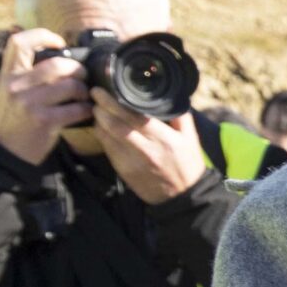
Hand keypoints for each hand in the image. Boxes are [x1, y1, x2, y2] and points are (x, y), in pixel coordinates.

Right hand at [0, 29, 92, 165]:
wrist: (6, 152)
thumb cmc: (13, 119)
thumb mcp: (8, 91)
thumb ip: (24, 73)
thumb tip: (50, 50)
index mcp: (7, 74)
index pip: (20, 42)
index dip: (42, 35)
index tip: (59, 42)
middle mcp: (15, 85)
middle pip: (56, 64)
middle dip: (77, 69)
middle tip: (83, 76)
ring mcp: (29, 103)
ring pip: (69, 85)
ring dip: (84, 90)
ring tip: (85, 95)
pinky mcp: (44, 121)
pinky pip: (75, 109)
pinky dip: (86, 109)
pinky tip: (86, 111)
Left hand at [93, 95, 208, 203]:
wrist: (182, 197)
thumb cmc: (187, 165)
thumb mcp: (191, 139)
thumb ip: (181, 116)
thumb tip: (171, 95)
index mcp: (163, 138)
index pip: (134, 116)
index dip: (114, 102)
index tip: (103, 90)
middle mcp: (146, 149)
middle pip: (116, 124)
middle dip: (102, 108)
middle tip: (94, 94)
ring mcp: (132, 161)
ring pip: (108, 136)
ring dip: (99, 121)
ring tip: (96, 109)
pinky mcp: (124, 170)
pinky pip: (108, 149)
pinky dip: (101, 135)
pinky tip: (101, 127)